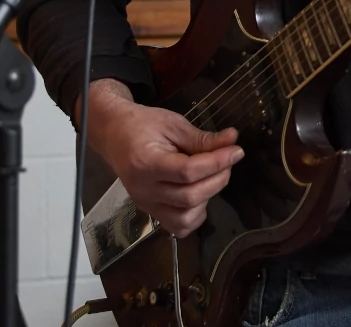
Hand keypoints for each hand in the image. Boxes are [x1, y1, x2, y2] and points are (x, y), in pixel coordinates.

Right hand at [83, 79, 242, 237]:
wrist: (115, 134)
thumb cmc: (142, 125)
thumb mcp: (173, 123)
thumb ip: (202, 138)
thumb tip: (232, 140)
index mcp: (146, 163)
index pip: (188, 171)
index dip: (217, 162)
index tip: (236, 150)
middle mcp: (143, 189)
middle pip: (189, 197)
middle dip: (217, 179)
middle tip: (228, 160)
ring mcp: (145, 204)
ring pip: (184, 218)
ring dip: (207, 199)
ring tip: (212, 176)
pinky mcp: (150, 211)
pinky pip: (177, 226)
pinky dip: (194, 216)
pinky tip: (200, 195)